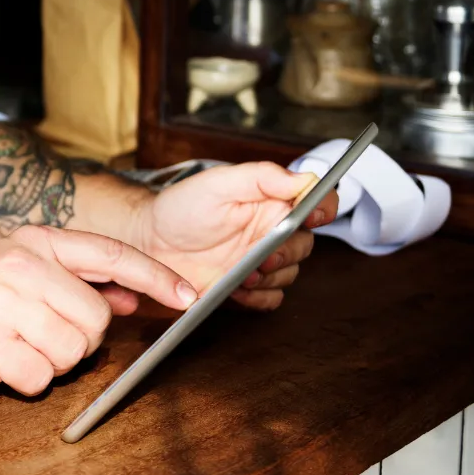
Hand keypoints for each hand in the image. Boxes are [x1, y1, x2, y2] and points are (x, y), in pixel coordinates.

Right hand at [0, 225, 197, 398]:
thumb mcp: (21, 273)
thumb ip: (76, 280)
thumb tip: (130, 294)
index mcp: (33, 243)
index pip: (110, 254)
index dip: (155, 276)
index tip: (188, 296)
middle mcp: (19, 267)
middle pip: (96, 318)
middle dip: (79, 340)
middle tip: (43, 336)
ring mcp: (1, 306)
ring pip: (72, 352)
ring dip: (52, 362)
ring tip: (19, 347)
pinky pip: (41, 378)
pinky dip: (27, 381)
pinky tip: (2, 364)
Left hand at [134, 162, 338, 310]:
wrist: (149, 240)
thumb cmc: (180, 207)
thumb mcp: (217, 184)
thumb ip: (261, 177)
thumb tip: (303, 179)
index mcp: (270, 201)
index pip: (316, 200)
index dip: (323, 208)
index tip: (313, 216)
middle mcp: (271, 230)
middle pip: (306, 243)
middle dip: (288, 252)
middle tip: (263, 256)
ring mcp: (259, 259)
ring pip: (291, 273)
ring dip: (271, 276)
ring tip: (242, 273)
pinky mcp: (246, 285)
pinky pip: (272, 297)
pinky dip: (260, 296)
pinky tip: (238, 288)